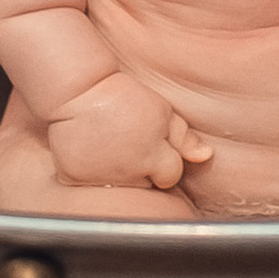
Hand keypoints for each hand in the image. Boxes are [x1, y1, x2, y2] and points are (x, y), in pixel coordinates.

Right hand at [46, 72, 210, 193]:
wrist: (81, 90)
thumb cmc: (124, 98)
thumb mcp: (162, 112)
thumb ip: (184, 138)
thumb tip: (204, 156)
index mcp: (155, 158)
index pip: (171, 176)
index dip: (164, 161)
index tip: (151, 148)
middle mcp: (129, 173)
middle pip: (146, 186)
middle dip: (142, 171)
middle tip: (129, 146)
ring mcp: (100, 177)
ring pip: (118, 187)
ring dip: (117, 175)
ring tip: (110, 149)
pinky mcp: (74, 176)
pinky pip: (87, 184)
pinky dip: (89, 174)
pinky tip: (91, 154)